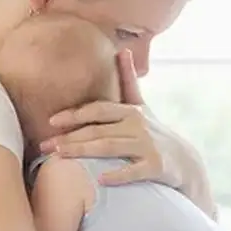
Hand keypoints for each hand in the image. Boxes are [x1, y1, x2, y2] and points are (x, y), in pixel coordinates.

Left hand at [40, 49, 165, 185]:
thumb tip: (122, 50)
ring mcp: (147, 146)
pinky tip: (100, 179)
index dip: (75, 114)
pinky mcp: (155, 166)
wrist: (184, 160)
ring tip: (61, 156)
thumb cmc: (154, 132)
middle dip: (70, 137)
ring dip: (84, 151)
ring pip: (110, 147)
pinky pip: (134, 171)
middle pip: (99, 129)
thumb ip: (128, 80)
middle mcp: (138, 125)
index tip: (52, 121)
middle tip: (46, 146)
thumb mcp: (141, 105)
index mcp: (130, 111)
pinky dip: (117, 175)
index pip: (98, 109)